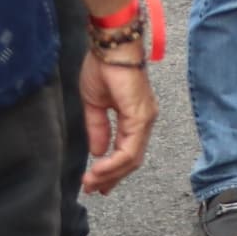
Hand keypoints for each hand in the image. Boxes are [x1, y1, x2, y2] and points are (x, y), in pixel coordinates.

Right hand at [75, 54, 156, 194]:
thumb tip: (98, 152)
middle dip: (111, 178)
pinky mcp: (141, 116)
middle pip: (131, 160)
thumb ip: (98, 129)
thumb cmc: (102, 67)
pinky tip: (98, 169)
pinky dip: (113, 163)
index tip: (94, 183)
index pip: (127, 152)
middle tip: (92, 189)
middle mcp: (144, 120)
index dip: (111, 170)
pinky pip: (129, 149)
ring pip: (132, 158)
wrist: (110, 46)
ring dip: (110, 174)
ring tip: (91, 182)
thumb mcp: (95, 104)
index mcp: (135, 117)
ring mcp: (145, 119)